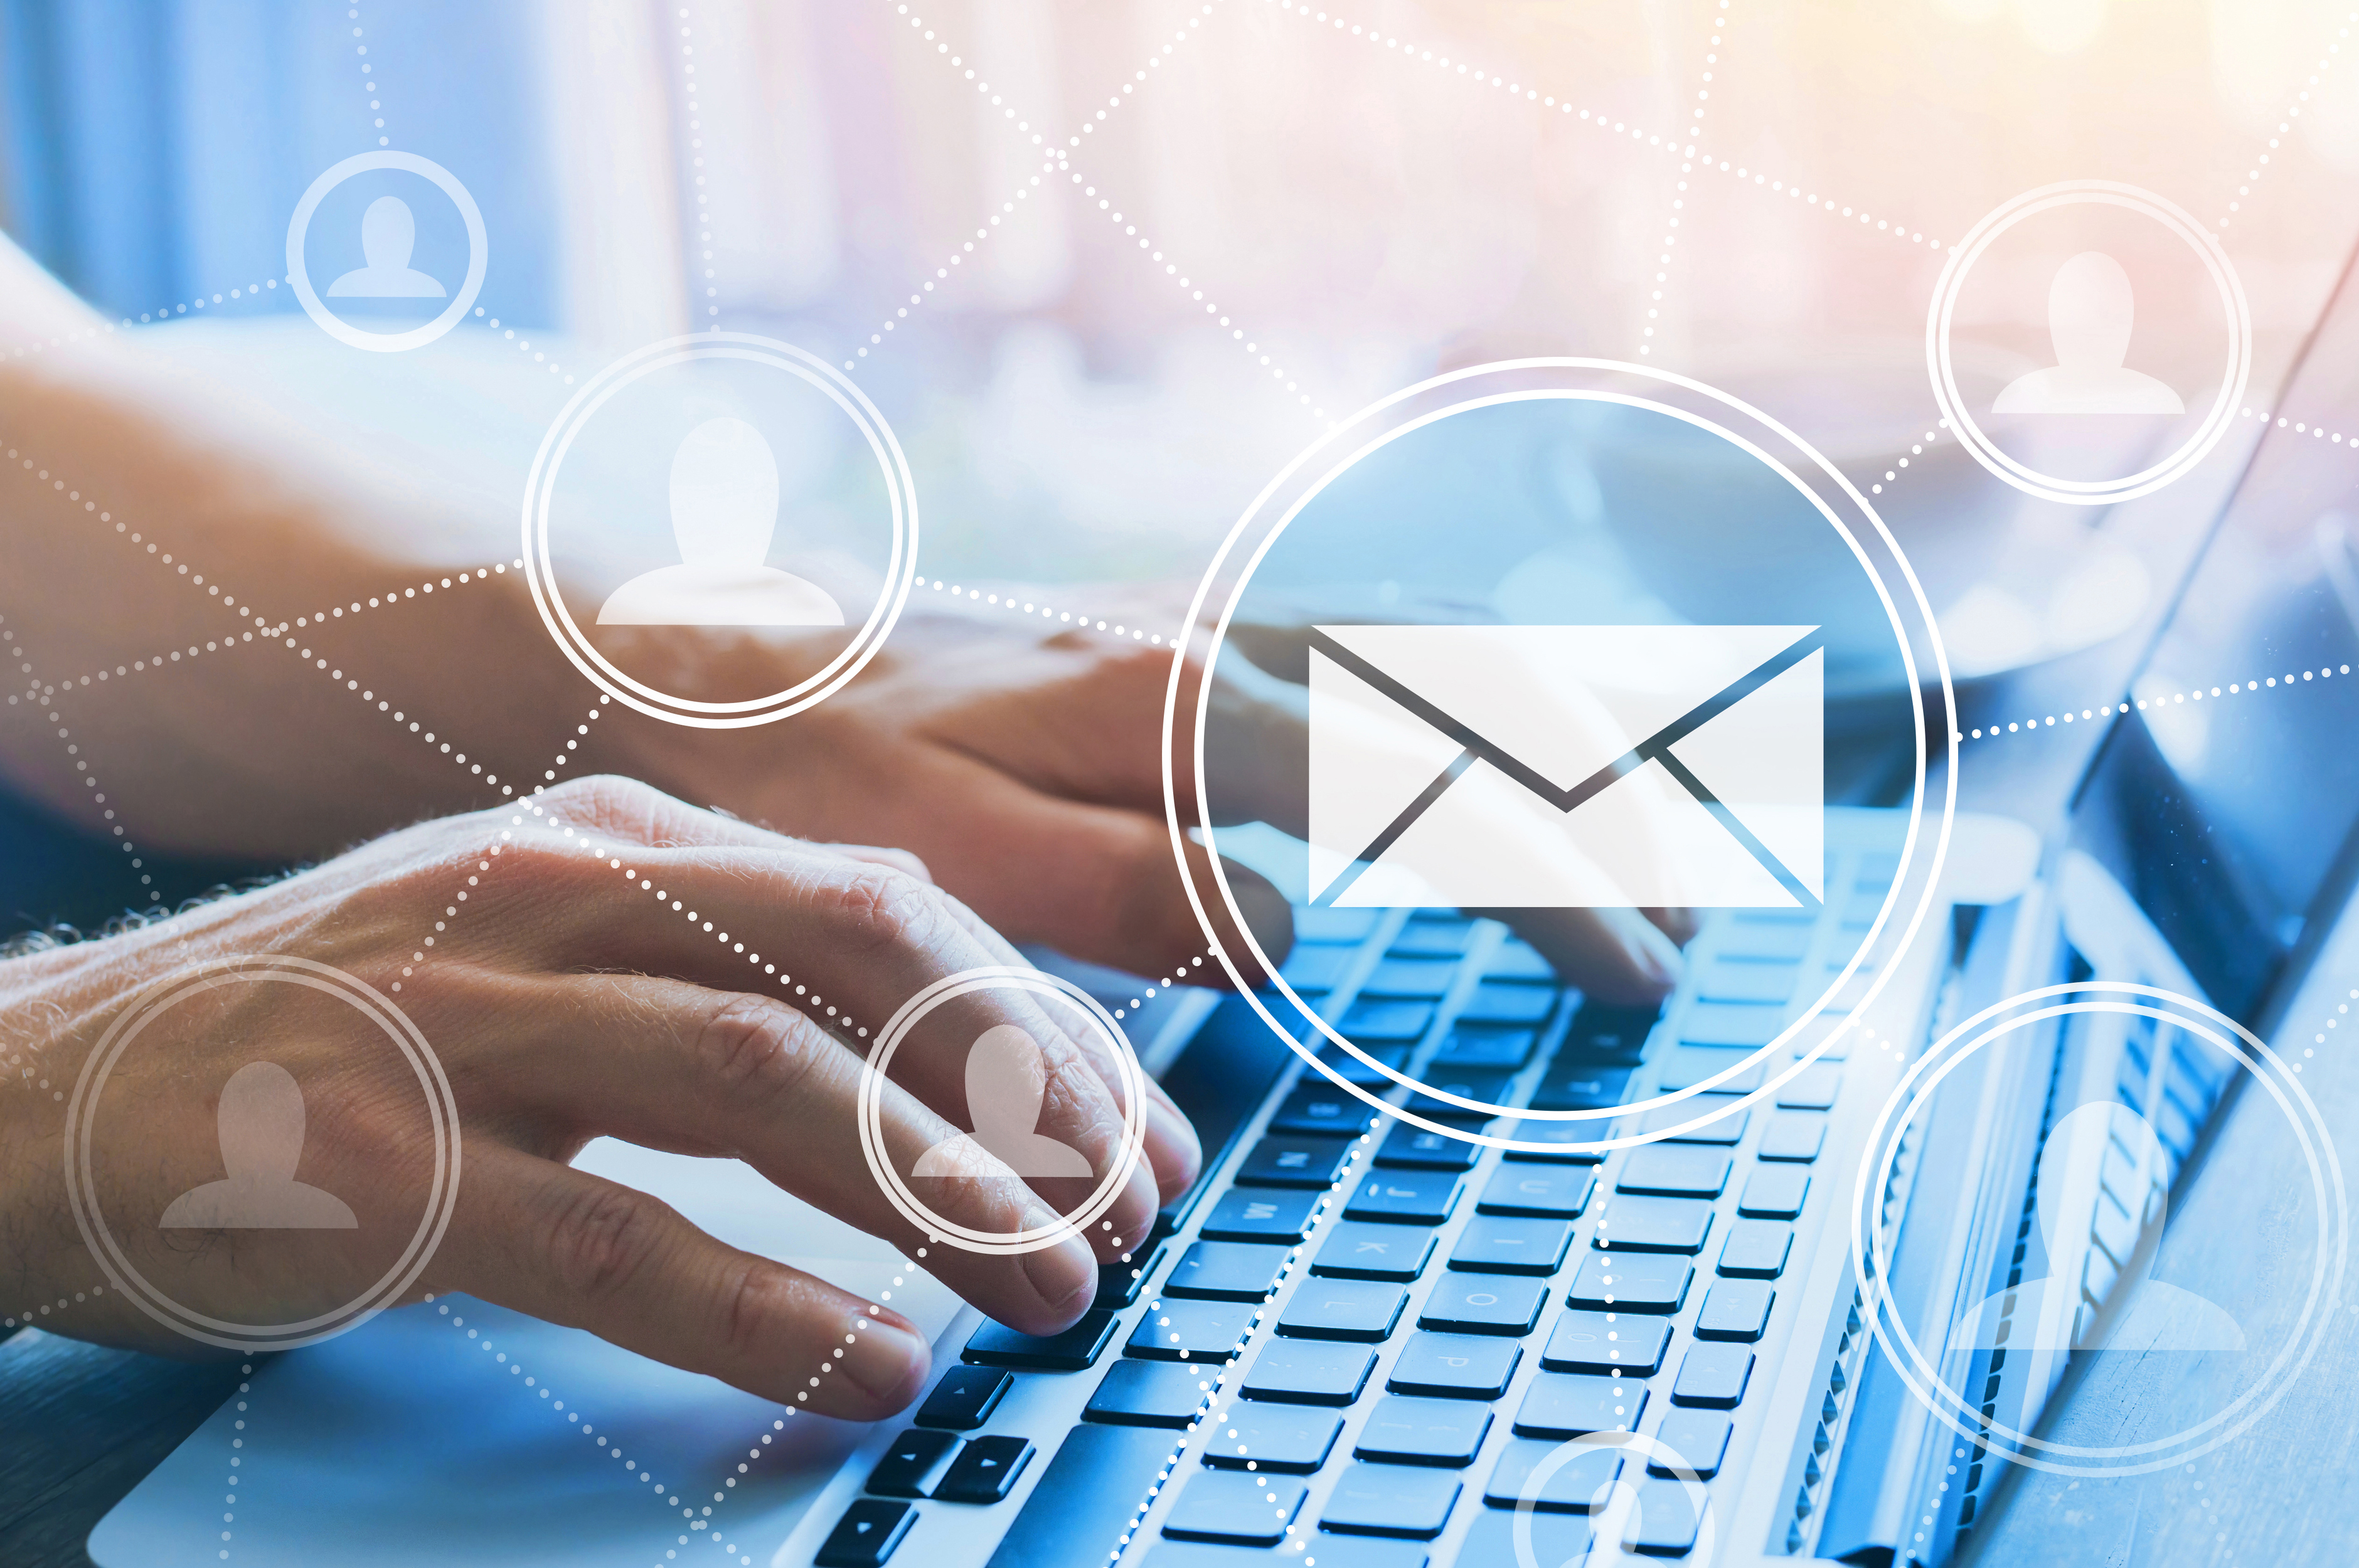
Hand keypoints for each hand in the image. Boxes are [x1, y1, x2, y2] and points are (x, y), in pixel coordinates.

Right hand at [0, 777, 1200, 1419]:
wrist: (39, 1092)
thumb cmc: (332, 1036)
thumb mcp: (546, 955)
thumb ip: (722, 979)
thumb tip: (930, 1072)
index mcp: (621, 837)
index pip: (893, 907)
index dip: (1044, 1025)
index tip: (1142, 1133)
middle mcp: (559, 891)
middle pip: (865, 962)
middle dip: (1031, 1092)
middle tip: (1136, 1212)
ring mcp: (464, 1015)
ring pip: (766, 1082)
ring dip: (940, 1196)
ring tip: (1056, 1292)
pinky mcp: (378, 1161)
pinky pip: (612, 1234)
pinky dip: (765, 1306)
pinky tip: (873, 1365)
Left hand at [609, 590, 1690, 1004]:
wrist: (677, 662)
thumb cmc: (800, 777)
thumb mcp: (952, 866)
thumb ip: (1138, 897)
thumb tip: (1296, 929)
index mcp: (1186, 706)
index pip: (1444, 791)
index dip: (1565, 888)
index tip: (1641, 981)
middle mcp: (1215, 640)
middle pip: (1476, 698)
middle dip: (1607, 802)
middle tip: (1689, 916)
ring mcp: (1192, 622)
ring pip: (1429, 654)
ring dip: (1546, 732)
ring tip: (1640, 814)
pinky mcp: (1155, 635)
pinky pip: (1354, 648)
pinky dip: (1452, 695)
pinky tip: (1471, 734)